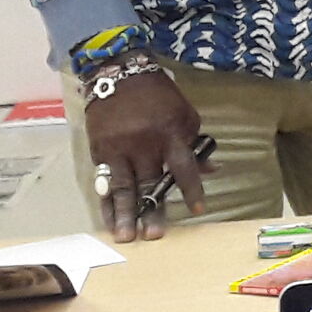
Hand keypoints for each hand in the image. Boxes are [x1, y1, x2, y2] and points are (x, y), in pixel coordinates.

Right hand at [85, 69, 206, 242]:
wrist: (118, 75)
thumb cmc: (159, 98)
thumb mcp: (185, 115)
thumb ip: (195, 145)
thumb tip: (212, 169)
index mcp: (169, 134)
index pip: (183, 166)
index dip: (191, 188)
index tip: (198, 209)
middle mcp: (142, 145)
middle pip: (149, 182)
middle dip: (151, 210)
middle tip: (153, 235)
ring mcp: (117, 149)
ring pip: (121, 187)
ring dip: (123, 214)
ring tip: (124, 236)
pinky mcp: (98, 151)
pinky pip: (103, 181)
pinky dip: (105, 202)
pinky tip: (107, 219)